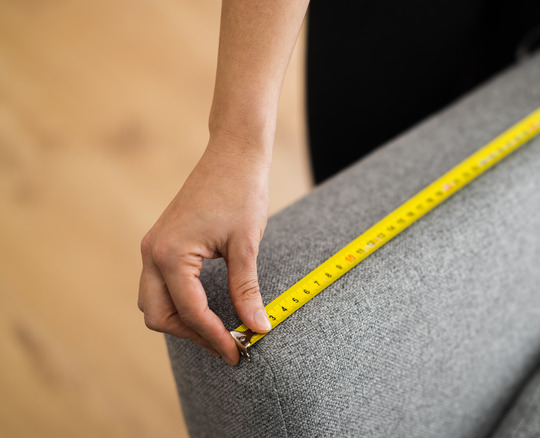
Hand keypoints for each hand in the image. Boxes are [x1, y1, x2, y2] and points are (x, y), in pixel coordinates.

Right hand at [138, 137, 272, 364]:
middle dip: (192, 335)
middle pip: (159, 316)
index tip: (238, 353)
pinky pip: (160, 286)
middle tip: (228, 346)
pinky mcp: (160, 244)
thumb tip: (257, 327)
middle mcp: (152, 253)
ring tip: (219, 331)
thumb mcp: (246, 245)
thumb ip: (246, 289)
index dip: (215, 338)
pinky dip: (179, 304)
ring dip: (182, 322)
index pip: (190, 313)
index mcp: (170, 255)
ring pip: (155, 303)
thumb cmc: (241, 192)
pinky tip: (208, 309)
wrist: (233, 154)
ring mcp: (153, 248)